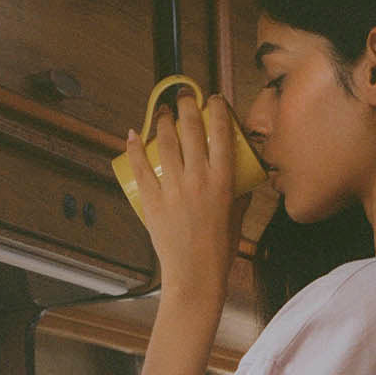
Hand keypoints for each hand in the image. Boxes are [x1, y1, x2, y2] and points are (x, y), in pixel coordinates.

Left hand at [125, 89, 247, 304]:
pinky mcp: (152, 201)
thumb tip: (243, 182)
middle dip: (186, 105)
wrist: (195, 278)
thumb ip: (240, 198)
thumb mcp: (236, 220)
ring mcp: (174, 189)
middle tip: (183, 96)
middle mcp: (199, 179)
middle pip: (191, 129)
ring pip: (165, 141)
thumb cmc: (219, 253)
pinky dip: (134, 147)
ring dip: (162, 121)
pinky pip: (141, 167)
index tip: (213, 99)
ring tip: (161, 113)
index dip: (217, 109)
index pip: (221, 132)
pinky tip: (132, 134)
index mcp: (224, 182)